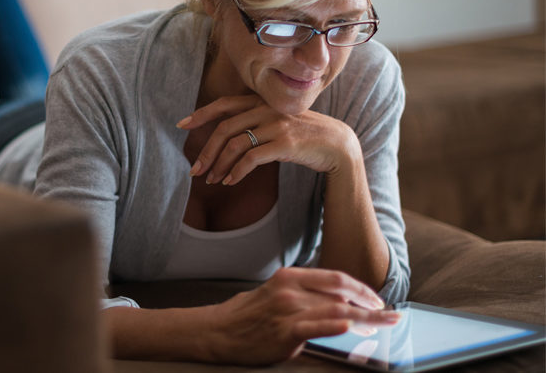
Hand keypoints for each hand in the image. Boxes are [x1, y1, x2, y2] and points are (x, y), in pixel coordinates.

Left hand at [177, 95, 359, 184]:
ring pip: (235, 145)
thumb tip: (225, 140)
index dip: (201, 114)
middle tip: (194, 170)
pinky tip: (230, 182)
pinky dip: (237, 172)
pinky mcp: (285, 143)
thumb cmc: (303, 137)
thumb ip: (254, 123)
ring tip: (212, 180)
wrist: (338, 145)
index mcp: (261, 102)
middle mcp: (266, 109)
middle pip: (225, 128)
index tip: (181, 125)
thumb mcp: (276, 123)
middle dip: (206, 151)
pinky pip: (252, 158)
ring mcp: (276, 124)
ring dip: (219, 165)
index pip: (225, 104)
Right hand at [202, 267, 398, 364]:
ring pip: (336, 312)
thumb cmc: (245, 315)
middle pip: (341, 296)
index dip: (361, 288)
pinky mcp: (285, 332)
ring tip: (384, 325)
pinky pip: (316, 327)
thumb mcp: (273, 293)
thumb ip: (302, 295)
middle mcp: (291, 290)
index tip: (377, 299)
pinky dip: (336, 326)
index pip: (335, 278)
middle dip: (370, 306)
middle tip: (391, 315)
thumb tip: (334, 302)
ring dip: (365, 320)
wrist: (217, 331)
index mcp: (289, 276)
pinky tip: (351, 327)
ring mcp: (288, 311)